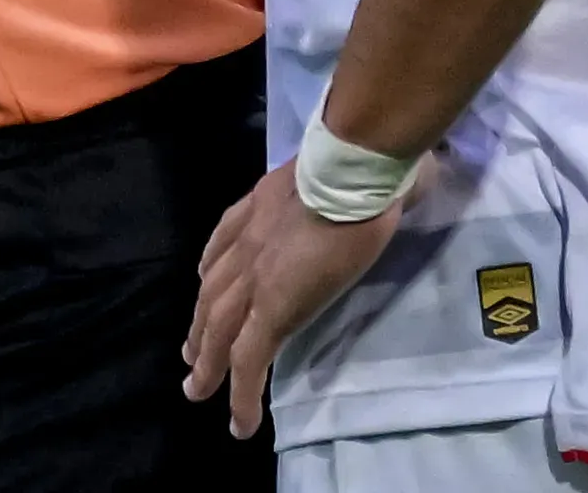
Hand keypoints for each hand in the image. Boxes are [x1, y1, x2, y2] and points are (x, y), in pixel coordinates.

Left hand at [182, 160, 405, 438]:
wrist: (348, 172)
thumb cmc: (357, 164)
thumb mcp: (336, 169)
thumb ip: (349, 181)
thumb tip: (396, 180)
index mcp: (257, 208)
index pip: (223, 246)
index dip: (213, 272)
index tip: (206, 288)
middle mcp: (245, 243)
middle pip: (211, 293)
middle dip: (200, 326)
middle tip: (191, 356)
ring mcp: (253, 276)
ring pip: (218, 330)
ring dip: (207, 362)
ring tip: (198, 390)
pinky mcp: (274, 308)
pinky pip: (250, 359)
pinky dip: (241, 393)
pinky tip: (239, 422)